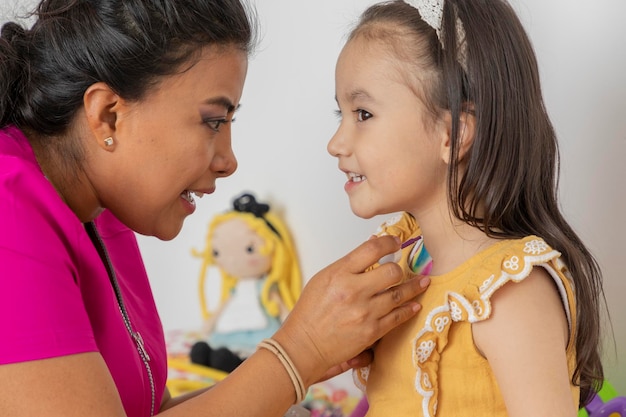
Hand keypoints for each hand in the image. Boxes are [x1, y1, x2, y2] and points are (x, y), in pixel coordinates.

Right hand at [273, 235, 429, 385]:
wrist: (304, 345)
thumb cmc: (310, 312)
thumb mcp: (323, 278)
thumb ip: (348, 264)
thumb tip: (372, 246)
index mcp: (339, 274)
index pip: (372, 249)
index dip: (389, 242)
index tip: (395, 242)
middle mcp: (353, 291)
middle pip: (392, 271)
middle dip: (399, 268)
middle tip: (400, 269)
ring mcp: (364, 312)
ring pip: (399, 294)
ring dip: (414, 287)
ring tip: (422, 282)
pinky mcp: (371, 331)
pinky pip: (398, 317)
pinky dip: (409, 309)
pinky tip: (414, 304)